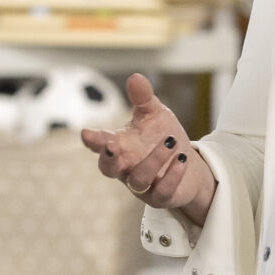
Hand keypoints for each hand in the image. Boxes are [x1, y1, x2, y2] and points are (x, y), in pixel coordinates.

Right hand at [80, 74, 216, 225]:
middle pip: (108, 169)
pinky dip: (172, 176)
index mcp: (120, 147)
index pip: (100, 144)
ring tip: (171, 141)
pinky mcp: (160, 197)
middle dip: (107, 158)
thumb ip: (143, 98)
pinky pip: (161, 192)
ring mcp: (142, 186)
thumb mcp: (154, 115)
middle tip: (110, 145)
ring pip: (139, 179)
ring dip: (154, 160)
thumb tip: (135, 76)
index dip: (93, 140)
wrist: (188, 164)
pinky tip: (182, 159)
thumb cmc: (163, 138)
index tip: (86, 133)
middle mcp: (126, 168)